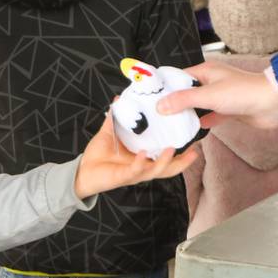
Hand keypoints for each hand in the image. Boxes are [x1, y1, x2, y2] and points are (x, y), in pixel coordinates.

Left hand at [74, 114, 197, 198]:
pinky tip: (143, 153)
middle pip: (168, 169)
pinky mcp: (123, 177)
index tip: (193, 141)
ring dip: (165, 162)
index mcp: (143, 158)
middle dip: (183, 162)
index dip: (181, 153)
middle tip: (195, 152)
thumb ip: (115, 118)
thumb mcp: (109, 133)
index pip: (166, 157)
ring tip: (171, 150)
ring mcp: (134, 173)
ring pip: (155, 171)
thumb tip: (118, 100)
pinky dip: (139, 162)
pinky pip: (134, 171)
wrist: (82, 171)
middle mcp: (142, 167)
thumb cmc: (98, 155)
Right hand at [156, 61, 277, 129]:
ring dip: (188, 114)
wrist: (275, 103)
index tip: (150, 98)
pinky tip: (192, 130)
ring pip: (198, 106)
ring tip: (170, 124)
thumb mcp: (209, 95)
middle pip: (187, 92)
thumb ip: (183, 100)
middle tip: (157, 115)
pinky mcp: (229, 110)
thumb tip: (160, 106)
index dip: (165, 87)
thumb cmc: (243, 92)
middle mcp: (212, 82)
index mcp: (206, 71)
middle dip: (174, 103)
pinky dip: (202, 123)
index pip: (179, 77)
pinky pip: (210, 116)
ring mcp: (221, 97)